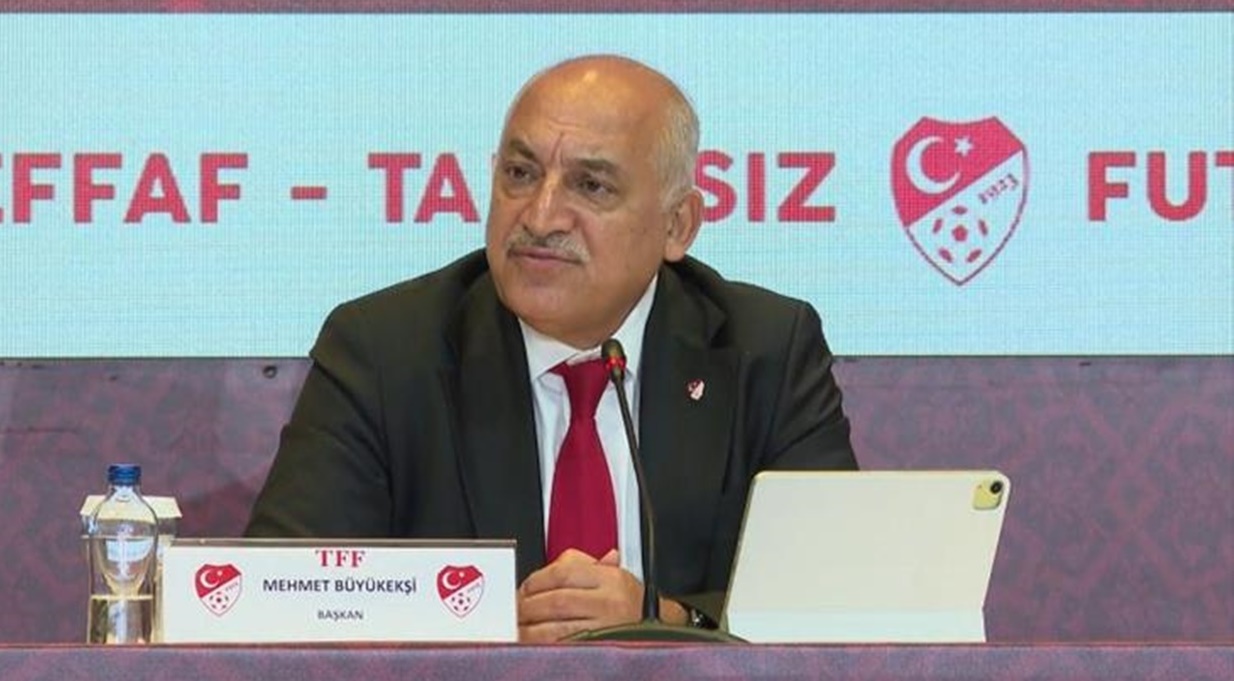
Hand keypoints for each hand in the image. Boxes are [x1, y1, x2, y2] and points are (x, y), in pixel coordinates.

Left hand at [517, 548, 641, 642]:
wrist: (661, 633)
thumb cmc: (632, 605)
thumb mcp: (614, 576)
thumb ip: (583, 565)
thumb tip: (551, 568)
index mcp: (612, 578)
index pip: (564, 572)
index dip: (536, 581)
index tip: (524, 588)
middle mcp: (611, 603)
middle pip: (556, 601)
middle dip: (528, 607)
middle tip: (514, 610)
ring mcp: (606, 630)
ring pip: (556, 629)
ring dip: (530, 630)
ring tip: (518, 629)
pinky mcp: (600, 652)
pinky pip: (564, 649)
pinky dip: (544, 648)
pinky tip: (533, 645)